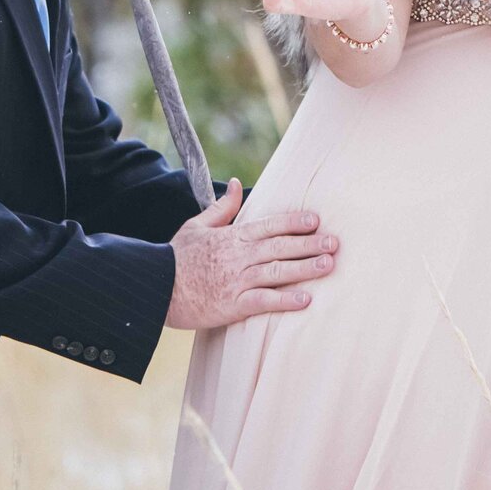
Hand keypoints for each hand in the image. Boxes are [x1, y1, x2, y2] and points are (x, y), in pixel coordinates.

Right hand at [165, 178, 336, 328]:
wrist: (155, 288)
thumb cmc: (177, 257)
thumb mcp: (197, 225)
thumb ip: (223, 207)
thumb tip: (239, 184)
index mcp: (232, 236)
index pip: (268, 225)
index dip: (293, 222)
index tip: (316, 220)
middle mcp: (238, 256)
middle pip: (279, 247)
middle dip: (309, 244)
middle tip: (335, 243)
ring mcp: (236, 281)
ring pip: (276, 272)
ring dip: (305, 268)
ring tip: (328, 265)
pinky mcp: (233, 305)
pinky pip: (264, 301)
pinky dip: (285, 300)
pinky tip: (305, 299)